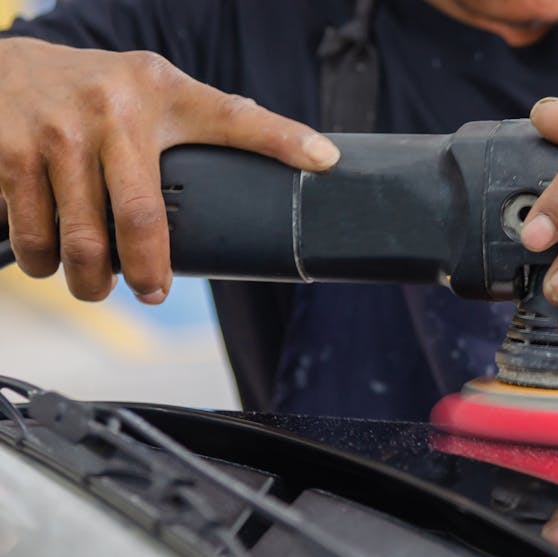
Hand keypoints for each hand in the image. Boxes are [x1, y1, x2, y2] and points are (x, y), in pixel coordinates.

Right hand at [0, 38, 338, 302]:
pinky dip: (40, 261)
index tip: (324, 161)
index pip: (234, 117)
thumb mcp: (161, 92)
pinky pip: (28, 236)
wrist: (7, 64)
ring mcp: (54, 135)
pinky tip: (50, 255)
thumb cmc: (101, 89)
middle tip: (150, 291)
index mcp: (160, 95)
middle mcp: (110, 112)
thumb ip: (215, 122)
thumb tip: (301, 157)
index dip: (284, 139)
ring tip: (95, 282)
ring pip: (77, 243)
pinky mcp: (6, 156)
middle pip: (138, 222)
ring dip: (86, 280)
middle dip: (144, 274)